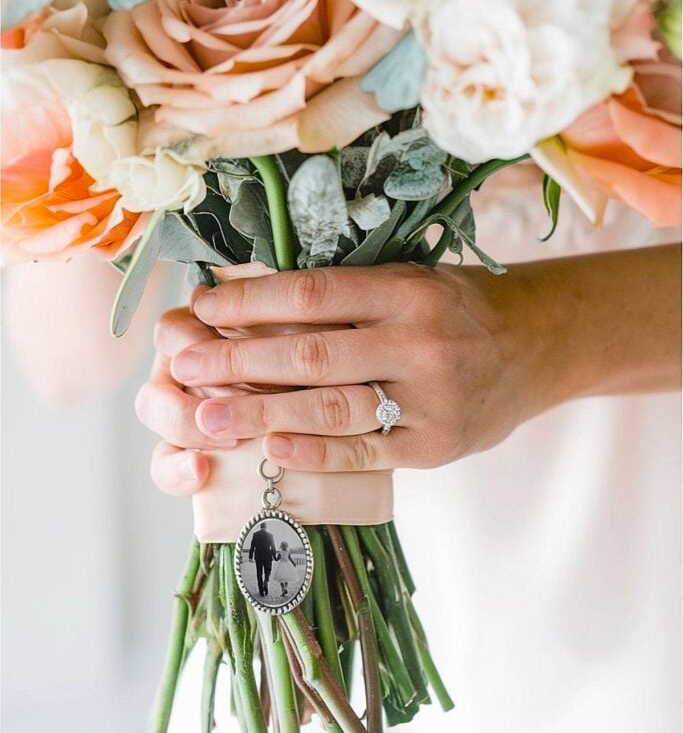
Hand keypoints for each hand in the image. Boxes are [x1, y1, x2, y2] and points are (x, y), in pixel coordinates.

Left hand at [138, 263, 555, 486]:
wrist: (535, 346)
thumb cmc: (455, 309)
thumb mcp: (410, 280)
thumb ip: (347, 293)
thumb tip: (254, 296)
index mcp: (406, 290)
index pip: (310, 293)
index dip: (249, 302)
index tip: (201, 308)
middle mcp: (419, 340)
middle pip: (310, 353)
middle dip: (237, 361)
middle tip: (185, 366)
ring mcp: (430, 397)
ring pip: (332, 406)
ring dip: (261, 414)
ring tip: (207, 418)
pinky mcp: (437, 445)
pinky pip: (366, 452)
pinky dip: (317, 452)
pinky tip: (272, 450)